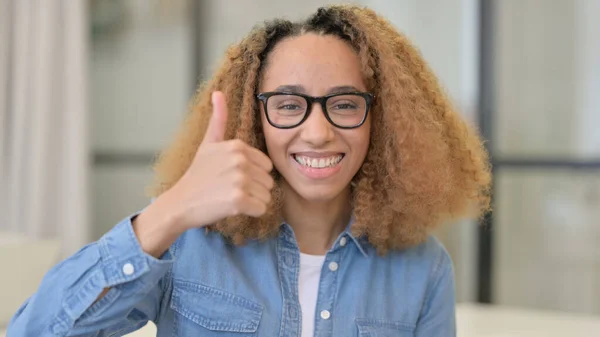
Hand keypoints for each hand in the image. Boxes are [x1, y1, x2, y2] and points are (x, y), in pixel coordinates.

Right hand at [152, 91, 274, 230]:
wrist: (180, 202)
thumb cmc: (198, 174)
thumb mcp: (208, 144)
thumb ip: (218, 119)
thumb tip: (218, 92)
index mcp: (237, 146)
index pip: (266, 166)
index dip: (253, 175)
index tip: (232, 177)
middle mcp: (240, 161)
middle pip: (268, 181)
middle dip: (254, 189)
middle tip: (230, 189)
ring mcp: (239, 180)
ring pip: (266, 196)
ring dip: (253, 201)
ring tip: (230, 197)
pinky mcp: (238, 201)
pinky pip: (261, 209)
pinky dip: (251, 212)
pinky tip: (233, 208)